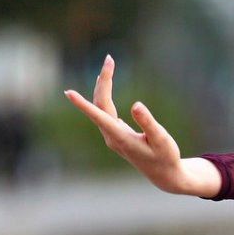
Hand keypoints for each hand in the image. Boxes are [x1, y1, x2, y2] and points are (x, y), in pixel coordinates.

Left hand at [62, 56, 216, 196]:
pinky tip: (107, 81)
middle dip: (104, 80)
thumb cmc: (165, 157)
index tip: (68, 92)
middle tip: (109, 59)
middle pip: (100, 104)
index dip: (83, 105)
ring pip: (100, 106)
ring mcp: (111, 135)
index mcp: (121, 138)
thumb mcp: (162, 139)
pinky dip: (106, 93)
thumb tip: (136, 104)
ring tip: (109, 63)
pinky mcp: (114, 132)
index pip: (99, 116)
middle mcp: (111, 136)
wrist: (164, 174)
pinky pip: (103, 109)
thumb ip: (148, 122)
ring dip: (104, 84)